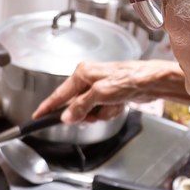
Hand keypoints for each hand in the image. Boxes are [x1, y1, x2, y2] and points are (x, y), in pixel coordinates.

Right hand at [32, 59, 183, 123]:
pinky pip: (102, 111)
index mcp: (82, 73)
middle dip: (86, 114)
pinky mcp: (110, 95)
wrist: (151, 82)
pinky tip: (119, 105)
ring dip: (101, 114)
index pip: (59, 94)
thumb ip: (81, 107)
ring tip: (112, 107)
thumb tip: (67, 117)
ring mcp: (99, 87)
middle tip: (93, 116)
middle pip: (76, 106)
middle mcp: (89, 79)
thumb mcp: (100, 94)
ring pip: (90, 111)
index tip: (37, 115)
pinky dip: (110, 112)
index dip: (48, 106)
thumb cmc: (129, 79)